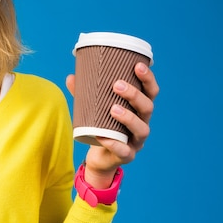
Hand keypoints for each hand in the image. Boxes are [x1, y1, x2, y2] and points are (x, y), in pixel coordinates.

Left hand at [66, 62, 159, 187]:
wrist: (99, 157)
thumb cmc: (101, 127)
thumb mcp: (94, 109)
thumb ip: (84, 94)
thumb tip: (71, 77)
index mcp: (138, 110)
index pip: (150, 92)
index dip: (147, 79)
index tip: (138, 65)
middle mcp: (142, 124)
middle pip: (147, 107)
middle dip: (134, 95)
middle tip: (117, 85)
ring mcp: (136, 141)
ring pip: (141, 129)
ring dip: (129, 117)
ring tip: (113, 109)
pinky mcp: (127, 156)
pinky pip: (124, 151)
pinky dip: (114, 144)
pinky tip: (103, 137)